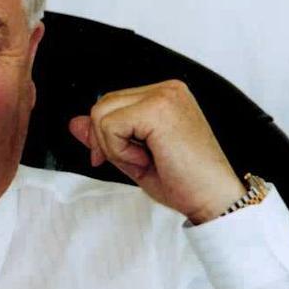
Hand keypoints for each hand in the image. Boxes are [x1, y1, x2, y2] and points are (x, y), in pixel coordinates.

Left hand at [68, 80, 245, 223]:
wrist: (214, 200)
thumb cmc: (183, 182)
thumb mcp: (132, 156)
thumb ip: (104, 136)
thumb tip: (74, 123)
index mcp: (164, 95)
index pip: (111, 103)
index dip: (106, 135)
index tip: (126, 159)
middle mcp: (166, 89)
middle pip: (102, 104)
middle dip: (107, 141)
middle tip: (138, 162)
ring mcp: (164, 95)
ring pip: (101, 114)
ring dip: (115, 147)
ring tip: (147, 160)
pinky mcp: (159, 108)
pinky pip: (110, 126)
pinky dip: (120, 151)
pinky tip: (148, 160)